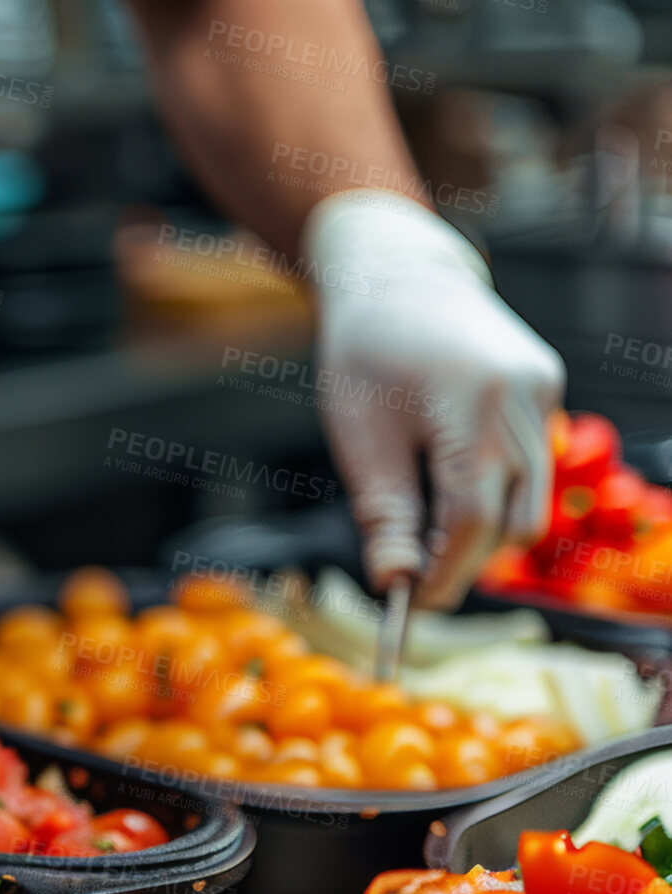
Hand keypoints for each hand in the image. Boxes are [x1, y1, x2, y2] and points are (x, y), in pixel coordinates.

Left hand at [304, 190, 562, 608]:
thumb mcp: (360, 440)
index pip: (473, 520)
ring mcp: (543, 391)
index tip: (412, 603)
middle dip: (469, 559)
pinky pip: (531, 462)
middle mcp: (524, 398)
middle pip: (516, 519)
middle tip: (415, 577)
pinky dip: (493, 487)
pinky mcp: (545, 387)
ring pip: (532, 497)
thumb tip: (396, 585)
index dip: (444, 572)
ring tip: (424, 527)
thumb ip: (385, 516)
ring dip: (483, 526)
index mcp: (473, 408)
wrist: (396, 277)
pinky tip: (446, 478)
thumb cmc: (365, 354)